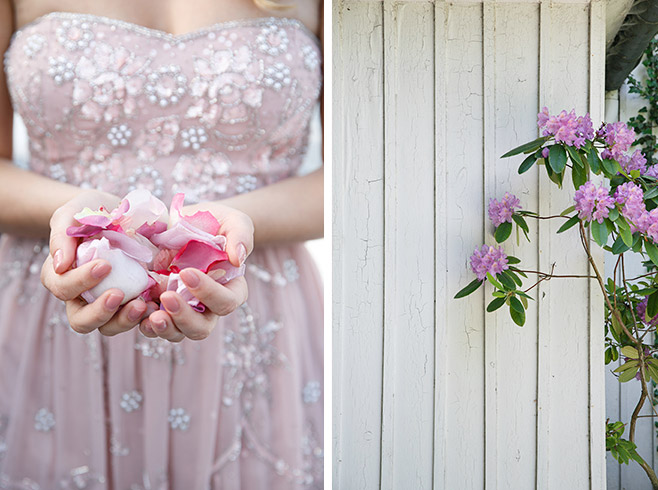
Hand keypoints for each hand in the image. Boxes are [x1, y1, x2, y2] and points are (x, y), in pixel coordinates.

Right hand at [40, 190, 151, 335]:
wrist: (126, 212)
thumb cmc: (93, 210)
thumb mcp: (74, 213)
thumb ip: (61, 235)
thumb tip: (59, 265)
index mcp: (62, 276)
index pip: (63, 288)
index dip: (80, 281)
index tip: (105, 265)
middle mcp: (82, 296)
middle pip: (81, 321)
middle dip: (99, 312)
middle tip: (120, 295)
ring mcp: (109, 302)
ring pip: (109, 326)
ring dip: (125, 320)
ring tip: (143, 305)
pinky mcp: (134, 301)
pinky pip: (137, 320)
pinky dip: (146, 318)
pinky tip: (158, 306)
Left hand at [139, 203, 253, 341]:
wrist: (184, 221)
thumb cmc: (215, 222)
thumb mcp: (232, 221)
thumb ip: (241, 235)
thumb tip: (239, 259)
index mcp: (230, 288)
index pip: (227, 301)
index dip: (210, 293)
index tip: (188, 272)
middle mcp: (208, 306)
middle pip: (202, 327)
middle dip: (184, 317)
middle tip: (167, 297)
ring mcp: (183, 310)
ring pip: (178, 332)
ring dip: (164, 328)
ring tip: (150, 315)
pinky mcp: (160, 307)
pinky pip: (154, 326)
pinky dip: (144, 323)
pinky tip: (135, 309)